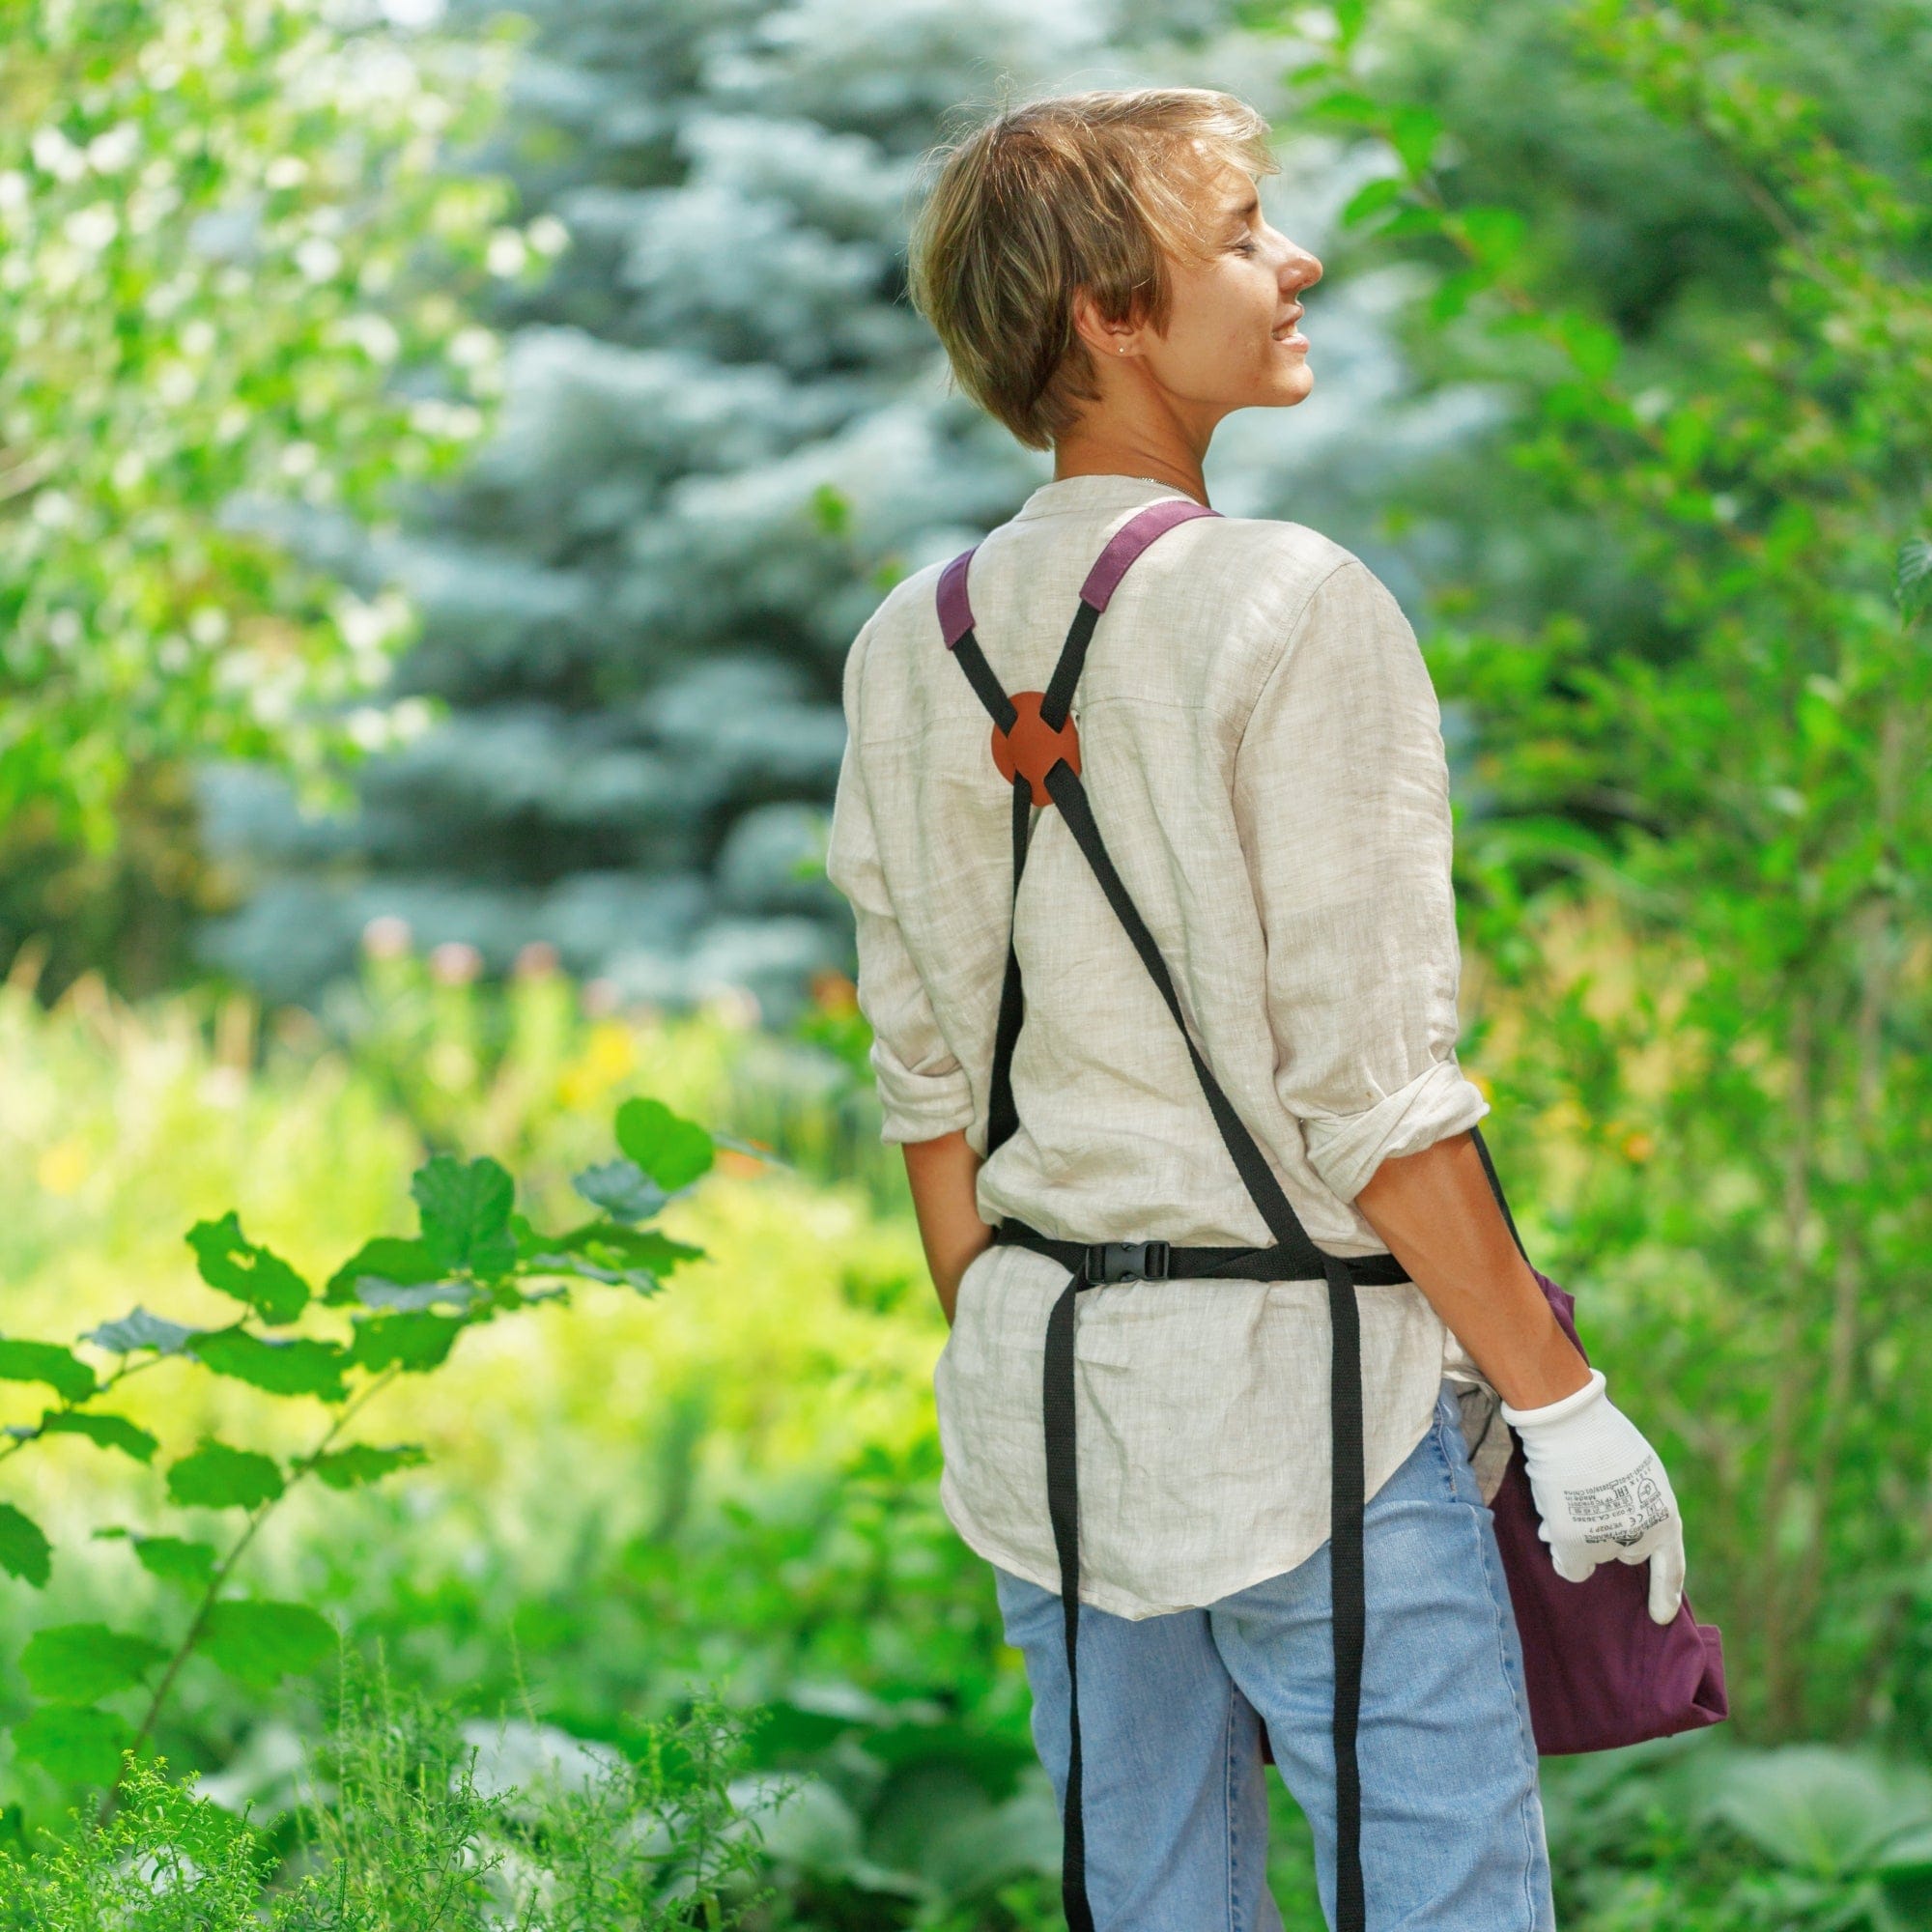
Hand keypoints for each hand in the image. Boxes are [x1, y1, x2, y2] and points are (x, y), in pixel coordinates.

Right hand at [1500, 1368, 1686, 1624]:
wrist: (1570, 1423)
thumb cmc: (1603, 1440)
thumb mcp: (1638, 1472)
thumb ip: (1635, 1505)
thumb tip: (1613, 1539)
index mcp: (1664, 1516)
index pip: (1670, 1565)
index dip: (1665, 1592)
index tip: (1660, 1618)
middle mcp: (1640, 1537)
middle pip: (1624, 1553)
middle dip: (1609, 1536)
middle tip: (1590, 1507)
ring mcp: (1606, 1544)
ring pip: (1591, 1553)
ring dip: (1579, 1536)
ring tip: (1564, 1500)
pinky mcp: (1574, 1545)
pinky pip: (1569, 1564)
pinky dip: (1560, 1548)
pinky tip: (1550, 1523)